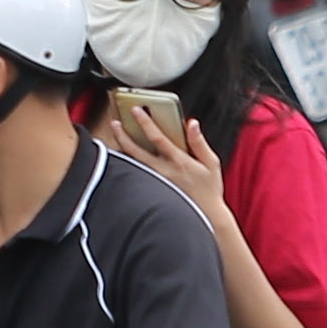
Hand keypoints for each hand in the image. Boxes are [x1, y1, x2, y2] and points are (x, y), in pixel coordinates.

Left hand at [105, 101, 230, 227]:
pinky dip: (126, 162)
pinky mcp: (152, 190)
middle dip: (123, 135)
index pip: (157, 138)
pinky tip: (121, 153)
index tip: (136, 109)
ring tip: (115, 134)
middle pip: (136, 151)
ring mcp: (155, 182)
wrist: (206, 217)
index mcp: (179, 162)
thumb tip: (192, 123)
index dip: (145, 122)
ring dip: (121, 147)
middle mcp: (163, 172)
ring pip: (132, 163)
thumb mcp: (211, 163)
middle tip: (115, 122)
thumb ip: (199, 142)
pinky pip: (135, 173)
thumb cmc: (209, 189)